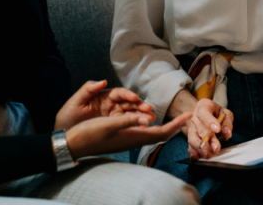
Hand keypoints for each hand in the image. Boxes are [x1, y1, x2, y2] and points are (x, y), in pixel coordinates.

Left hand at [54, 80, 153, 130]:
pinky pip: (128, 125)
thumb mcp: (75, 102)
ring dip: (142, 115)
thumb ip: (88, 89)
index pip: (119, 93)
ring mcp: (114, 117)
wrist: (64, 136)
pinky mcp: (115, 127)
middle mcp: (111, 105)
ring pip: (131, 114)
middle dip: (139, 105)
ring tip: (151, 119)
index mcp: (103, 97)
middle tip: (148, 109)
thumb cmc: (67, 117)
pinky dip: (137, 126)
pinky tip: (144, 128)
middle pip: (129, 103)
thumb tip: (103, 81)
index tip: (134, 97)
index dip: (128, 94)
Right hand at [65, 111, 191, 159]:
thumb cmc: (89, 134)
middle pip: (160, 135)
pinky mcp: (122, 138)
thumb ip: (128, 121)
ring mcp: (128, 140)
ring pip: (152, 134)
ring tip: (173, 117)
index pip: (162, 133)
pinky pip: (143, 133)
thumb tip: (147, 119)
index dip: (176, 124)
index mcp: (133, 137)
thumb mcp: (108, 124)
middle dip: (175, 126)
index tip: (189, 115)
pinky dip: (152, 126)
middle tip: (186, 116)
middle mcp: (133, 140)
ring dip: (165, 126)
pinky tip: (150, 120)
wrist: (73, 145)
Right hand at [184, 98, 233, 159]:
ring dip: (200, 147)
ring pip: (193, 138)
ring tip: (208, 154)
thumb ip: (227, 122)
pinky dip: (193, 152)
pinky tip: (196, 157)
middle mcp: (194, 117)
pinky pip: (189, 146)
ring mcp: (191, 128)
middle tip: (216, 147)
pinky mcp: (190, 138)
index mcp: (203, 106)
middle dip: (208, 139)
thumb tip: (227, 133)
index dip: (210, 121)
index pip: (204, 112)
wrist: (205, 114)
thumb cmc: (216, 113)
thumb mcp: (225, 113)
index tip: (217, 130)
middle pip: (200, 128)